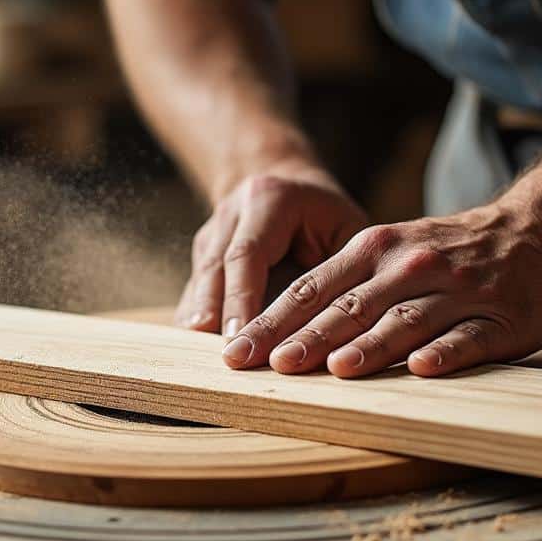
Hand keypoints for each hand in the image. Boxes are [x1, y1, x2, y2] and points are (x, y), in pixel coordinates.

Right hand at [175, 167, 368, 335]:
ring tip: (201, 354)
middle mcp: (234, 210)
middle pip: (218, 267)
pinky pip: (196, 285)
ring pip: (202, 277)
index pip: (250, 252)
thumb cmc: (328, 217)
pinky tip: (196, 345)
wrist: (290, 186)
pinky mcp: (204, 250)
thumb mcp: (346, 229)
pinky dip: (196, 314)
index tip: (242, 336)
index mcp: (272, 200)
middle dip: (219, 312)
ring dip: (202, 316)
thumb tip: (334, 323)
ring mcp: (214, 229)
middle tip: (225, 354)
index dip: (243, 297)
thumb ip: (339, 269)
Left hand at [220, 201, 541, 376]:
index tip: (237, 351)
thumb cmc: (456, 250)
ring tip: (335, 370)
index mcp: (378, 249)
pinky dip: (444, 352)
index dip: (273, 319)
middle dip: (306, 338)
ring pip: (405, 320)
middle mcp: (411, 265)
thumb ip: (350, 282)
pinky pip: (468, 336)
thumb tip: (284, 327)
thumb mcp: (396, 249)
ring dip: (369, 345)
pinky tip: (421, 370)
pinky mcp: (500, 317)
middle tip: (269, 368)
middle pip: (350, 306)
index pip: (314, 288)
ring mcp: (457, 291)